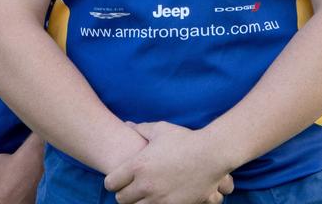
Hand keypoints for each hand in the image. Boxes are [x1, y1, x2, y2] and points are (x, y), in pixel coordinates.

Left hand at [105, 122, 233, 203]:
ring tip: (145, 193)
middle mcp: (145, 184)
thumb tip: (128, 124)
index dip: (113, 181)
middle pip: (121, 199)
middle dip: (124, 193)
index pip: (111, 183)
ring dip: (138, 202)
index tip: (119, 178)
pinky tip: (159, 198)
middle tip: (131, 188)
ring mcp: (159, 199)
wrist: (211, 155)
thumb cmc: (185, 139)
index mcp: (138, 165)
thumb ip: (141, 128)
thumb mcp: (161, 129)